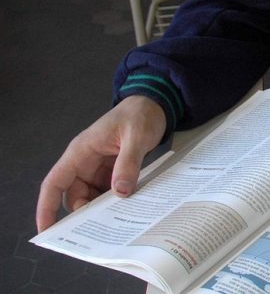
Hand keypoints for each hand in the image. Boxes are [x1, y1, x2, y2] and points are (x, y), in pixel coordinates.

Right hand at [36, 96, 165, 231]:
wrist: (154, 106)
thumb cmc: (139, 115)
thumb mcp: (136, 137)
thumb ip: (128, 163)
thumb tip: (121, 192)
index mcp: (80, 152)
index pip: (55, 182)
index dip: (46, 207)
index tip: (46, 230)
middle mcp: (85, 163)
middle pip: (75, 196)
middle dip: (84, 214)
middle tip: (101, 232)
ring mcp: (99, 169)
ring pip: (92, 197)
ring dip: (103, 210)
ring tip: (117, 224)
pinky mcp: (113, 172)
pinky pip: (109, 192)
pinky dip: (116, 202)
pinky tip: (128, 211)